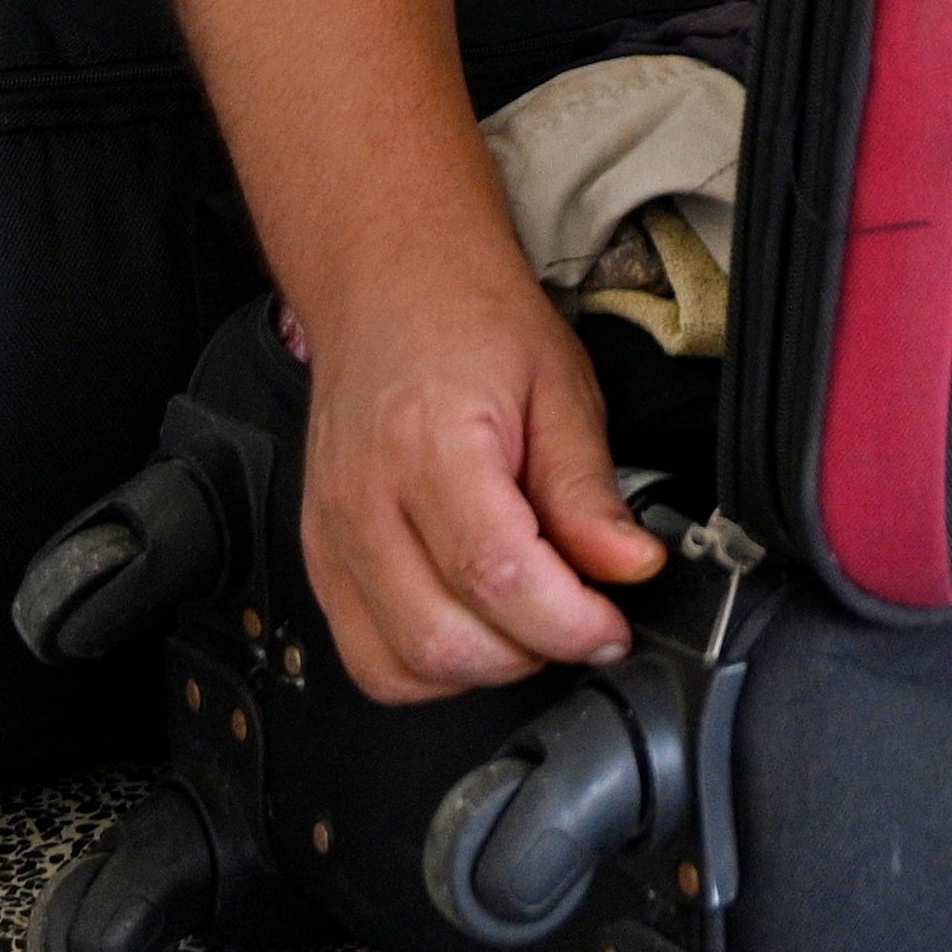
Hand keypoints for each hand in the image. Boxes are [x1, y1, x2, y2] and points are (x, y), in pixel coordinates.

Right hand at [289, 249, 675, 702]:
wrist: (391, 282)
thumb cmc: (470, 322)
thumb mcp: (561, 388)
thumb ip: (589, 491)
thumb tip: (632, 567)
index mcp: (431, 447)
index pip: (497, 576)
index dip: (568, 622)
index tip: (613, 624)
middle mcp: (366, 501)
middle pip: (445, 640)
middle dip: (533, 652)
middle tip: (580, 619)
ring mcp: (332, 536)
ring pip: (401, 668)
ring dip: (482, 668)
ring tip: (528, 617)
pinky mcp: (320, 559)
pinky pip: (370, 659)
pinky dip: (429, 667)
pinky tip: (473, 623)